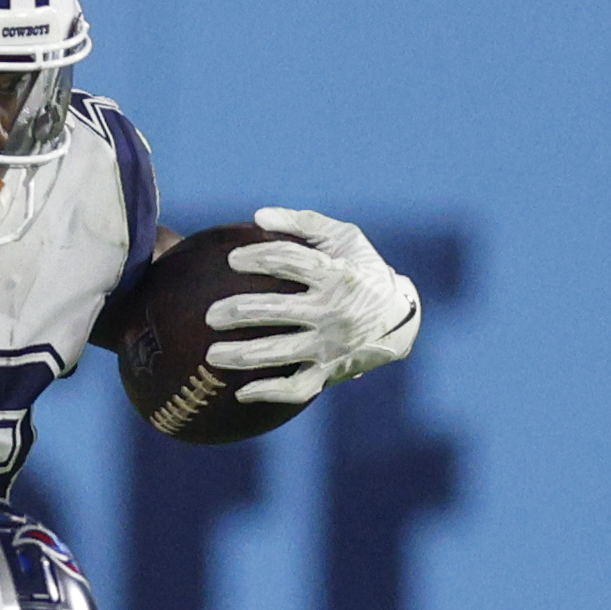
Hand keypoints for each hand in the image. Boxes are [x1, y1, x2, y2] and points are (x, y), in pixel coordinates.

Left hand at [203, 208, 420, 405]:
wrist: (399, 320)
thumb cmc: (364, 272)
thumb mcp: (346, 239)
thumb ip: (304, 223)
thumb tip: (259, 216)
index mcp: (336, 275)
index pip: (289, 261)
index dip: (257, 258)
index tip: (233, 260)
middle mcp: (333, 312)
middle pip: (278, 310)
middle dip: (239, 312)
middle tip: (211, 315)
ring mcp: (331, 345)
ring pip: (282, 352)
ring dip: (244, 354)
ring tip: (213, 354)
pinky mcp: (331, 371)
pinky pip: (297, 387)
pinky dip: (270, 392)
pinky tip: (242, 392)